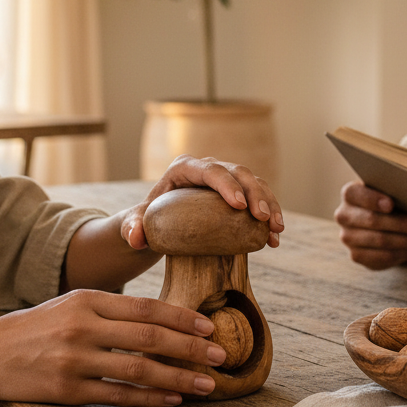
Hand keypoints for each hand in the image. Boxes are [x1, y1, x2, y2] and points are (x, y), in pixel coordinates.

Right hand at [0, 289, 228, 406]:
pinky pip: (118, 395)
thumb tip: (158, 321)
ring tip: (207, 384)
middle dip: (190, 346)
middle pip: (149, 336)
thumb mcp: (69, 305)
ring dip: (178, 377)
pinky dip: (149, 397)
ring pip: (138, 368)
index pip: (145, 308)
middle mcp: (83, 326)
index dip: (181, 317)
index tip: (209, 325)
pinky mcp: (66, 390)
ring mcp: (74, 359)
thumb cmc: (33, 329)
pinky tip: (173, 399)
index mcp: (87, 300)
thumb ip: (108, 310)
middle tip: (220, 354)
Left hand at [121, 155, 283, 250]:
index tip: (239, 206)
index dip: (227, 185)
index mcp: (185, 168)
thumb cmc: (147, 219)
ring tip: (276, 230)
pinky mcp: (237, 193)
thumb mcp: (135, 222)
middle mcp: (208, 168)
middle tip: (263, 219)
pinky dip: (270, 216)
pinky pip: (259, 199)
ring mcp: (226, 180)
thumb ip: (131, 228)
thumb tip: (135, 239)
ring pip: (255, 183)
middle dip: (255, 194)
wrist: (160, 223)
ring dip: (270, 204)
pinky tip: (274, 238)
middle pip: (238, 173)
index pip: (209, 170)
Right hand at [334, 180, 406, 269]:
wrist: (383, 225)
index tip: (391, 205)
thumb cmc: (392, 203)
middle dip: (403, 225)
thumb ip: (402, 194)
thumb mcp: (393, 194)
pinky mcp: (357, 255)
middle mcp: (344, 215)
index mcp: (350, 194)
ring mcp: (348, 237)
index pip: (355, 194)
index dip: (373, 199)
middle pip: (373, 220)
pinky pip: (383, 257)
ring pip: (380, 241)